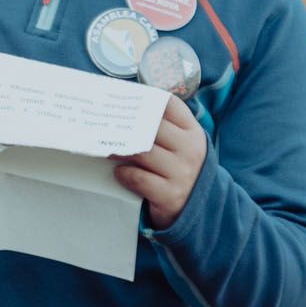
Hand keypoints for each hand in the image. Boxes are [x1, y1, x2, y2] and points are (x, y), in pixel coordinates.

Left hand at [110, 94, 207, 229]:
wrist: (200, 207)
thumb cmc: (182, 168)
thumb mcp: (182, 145)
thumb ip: (165, 128)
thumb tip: (127, 109)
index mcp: (192, 132)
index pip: (170, 105)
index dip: (147, 99)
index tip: (125, 100)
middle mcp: (190, 150)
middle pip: (152, 127)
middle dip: (127, 125)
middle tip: (105, 123)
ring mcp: (181, 173)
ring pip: (143, 152)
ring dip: (120, 150)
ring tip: (107, 148)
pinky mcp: (170, 195)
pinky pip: (139, 179)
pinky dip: (125, 174)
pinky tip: (118, 172)